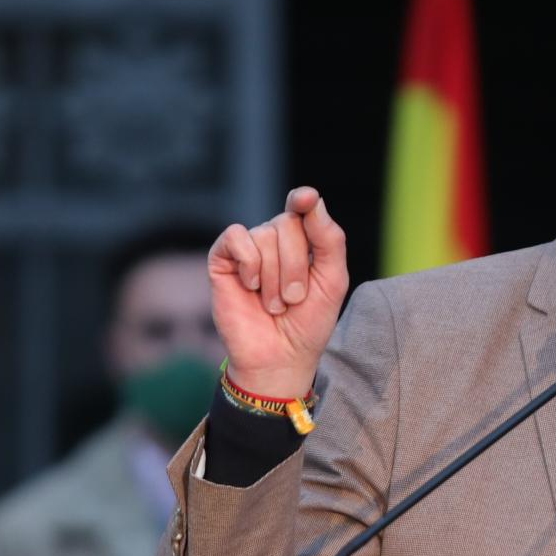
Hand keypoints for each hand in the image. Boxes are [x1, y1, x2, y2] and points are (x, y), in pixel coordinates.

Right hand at [207, 187, 349, 398]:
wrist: (279, 357)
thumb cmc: (308, 322)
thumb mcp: (332, 280)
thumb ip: (329, 239)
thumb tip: (313, 199)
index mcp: (304, 241)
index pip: (304, 208)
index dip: (304, 199)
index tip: (306, 199)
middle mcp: (274, 240)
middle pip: (288, 224)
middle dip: (297, 266)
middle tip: (294, 298)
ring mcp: (248, 248)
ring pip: (265, 235)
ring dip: (275, 277)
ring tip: (274, 304)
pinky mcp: (223, 259)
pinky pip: (237, 238)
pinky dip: (250, 263)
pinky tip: (251, 286)